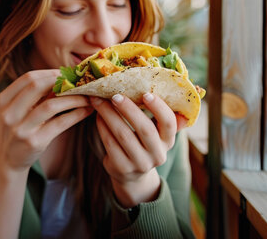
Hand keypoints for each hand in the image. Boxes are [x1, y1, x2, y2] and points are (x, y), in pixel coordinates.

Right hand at [0, 70, 92, 172]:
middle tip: (78, 83)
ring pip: (51, 105)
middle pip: (37, 86)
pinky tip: (86, 111)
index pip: (28, 78)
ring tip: (87, 97)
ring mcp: (20, 129)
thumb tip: (64, 76)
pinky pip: (60, 123)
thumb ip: (36, 94)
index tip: (65, 74)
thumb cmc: (19, 128)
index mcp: (4, 100)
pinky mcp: (34, 142)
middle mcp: (9, 113)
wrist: (9, 159)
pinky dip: (76, 114)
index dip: (49, 73)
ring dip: (73, 98)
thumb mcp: (19, 109)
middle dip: (61, 82)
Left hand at [90, 93, 187, 207]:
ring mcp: (139, 163)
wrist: (131, 175)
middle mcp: (157, 154)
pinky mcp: (121, 167)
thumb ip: (160, 117)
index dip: (159, 108)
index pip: (169, 124)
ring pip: (124, 135)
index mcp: (168, 141)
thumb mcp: (156, 134)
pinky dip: (102, 126)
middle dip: (128, 109)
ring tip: (99, 101)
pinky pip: (110, 143)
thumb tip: (167, 90)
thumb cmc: (142, 144)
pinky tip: (97, 116)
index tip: (146, 94)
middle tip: (115, 95)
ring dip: (109, 115)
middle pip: (145, 129)